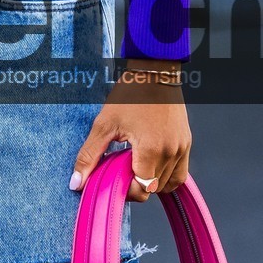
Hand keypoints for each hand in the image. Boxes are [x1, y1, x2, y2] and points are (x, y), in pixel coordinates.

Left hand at [70, 60, 190, 202]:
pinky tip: (149, 163)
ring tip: (136, 164)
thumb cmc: (130, 95)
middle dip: (136, 184)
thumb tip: (75, 183)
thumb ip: (89, 156)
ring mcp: (182, 149)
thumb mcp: (104, 125)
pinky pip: (179, 173)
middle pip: (153, 188)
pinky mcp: (186, 144)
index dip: (126, 190)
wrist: (155, 72)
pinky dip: (165, 175)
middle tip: (121, 167)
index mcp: (152, 150)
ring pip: (168, 184)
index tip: (115, 176)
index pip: (143, 190)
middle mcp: (171, 153)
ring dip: (151, 181)